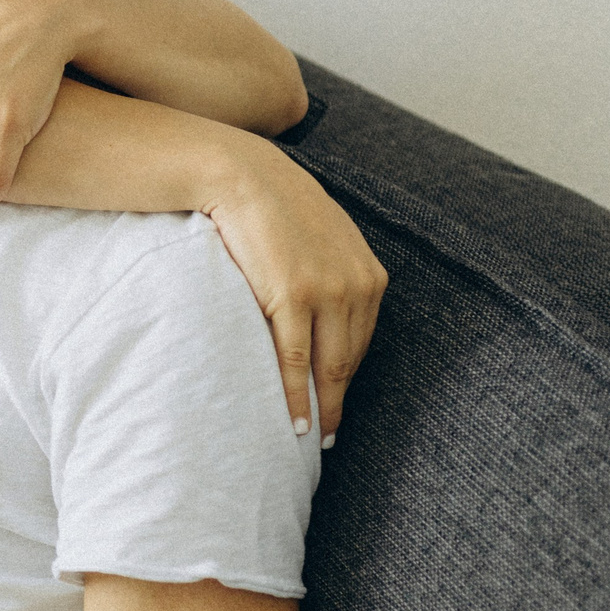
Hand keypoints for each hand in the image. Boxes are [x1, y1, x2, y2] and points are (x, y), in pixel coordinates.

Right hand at [199, 140, 387, 439]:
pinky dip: (295, 395)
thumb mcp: (318, 235)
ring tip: (308, 436)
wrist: (240, 174)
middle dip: (338, 401)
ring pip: (328, 367)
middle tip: (326, 435)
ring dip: (320, 408)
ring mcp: (328, 292)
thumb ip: (329, 271)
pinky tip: (293, 419)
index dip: (347, 377)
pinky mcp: (294, 297)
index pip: (361, 340)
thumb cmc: (269, 204)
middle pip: (349, 360)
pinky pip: (296, 359)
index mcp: (369, 273)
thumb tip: (319, 306)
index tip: (335, 402)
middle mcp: (358, 285)